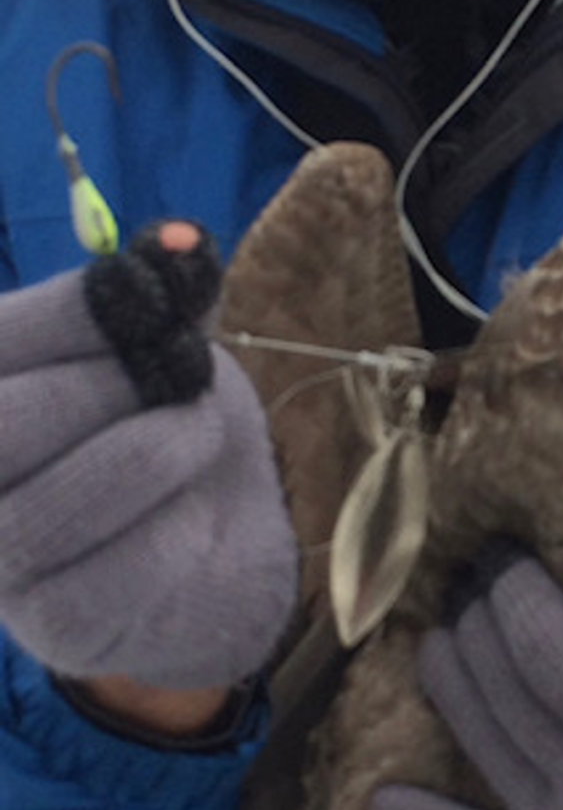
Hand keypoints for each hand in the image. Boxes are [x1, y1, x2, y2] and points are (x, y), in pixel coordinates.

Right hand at [0, 223, 296, 689]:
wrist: (216, 548)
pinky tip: (191, 502)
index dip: (74, 310)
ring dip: (146, 452)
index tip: (158, 283)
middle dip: (107, 382)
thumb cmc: (164, 430)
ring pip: (41, 511)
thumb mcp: (165, 352)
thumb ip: (165, 300)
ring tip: (195, 430)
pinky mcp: (57, 624)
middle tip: (185, 367)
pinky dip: (170, 525)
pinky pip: (111, 571)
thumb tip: (183, 241)